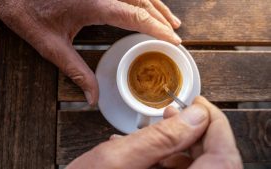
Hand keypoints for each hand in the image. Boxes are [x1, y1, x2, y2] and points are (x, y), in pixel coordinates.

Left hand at [0, 0, 181, 104]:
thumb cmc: (28, 14)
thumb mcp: (52, 47)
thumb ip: (76, 72)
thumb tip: (92, 97)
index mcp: (94, 3)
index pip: (135, 15)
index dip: (158, 27)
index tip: (174, 40)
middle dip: (162, 16)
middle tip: (176, 32)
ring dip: (156, 4)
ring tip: (169, 19)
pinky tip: (146, 5)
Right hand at [66, 96, 241, 168]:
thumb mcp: (117, 159)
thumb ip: (160, 138)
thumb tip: (196, 115)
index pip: (223, 156)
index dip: (216, 124)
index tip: (200, 104)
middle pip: (212, 159)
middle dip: (195, 130)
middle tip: (176, 112)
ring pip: (194, 165)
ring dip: (179, 143)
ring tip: (158, 126)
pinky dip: (166, 156)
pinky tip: (147, 146)